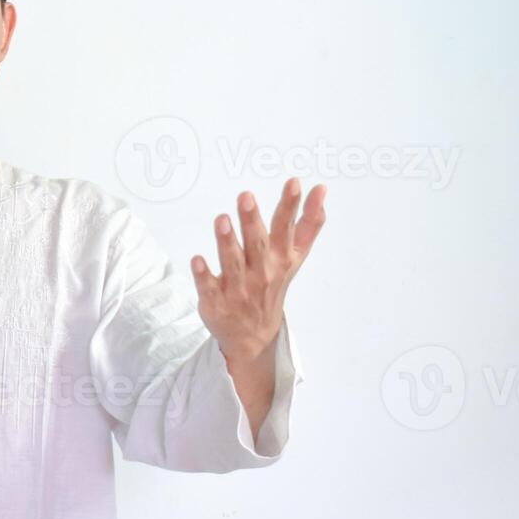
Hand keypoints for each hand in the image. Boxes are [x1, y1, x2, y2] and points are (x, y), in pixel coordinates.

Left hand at [189, 177, 326, 364]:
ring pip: (233, 263)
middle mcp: (262, 272)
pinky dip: (203, 275)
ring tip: (222, 219)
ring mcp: (239, 288)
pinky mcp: (217, 301)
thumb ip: (308, 224)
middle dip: (252, 221)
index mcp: (281, 259)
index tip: (293, 183)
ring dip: (227, 242)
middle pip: (258, 244)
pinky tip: (197, 259)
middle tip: (246, 196)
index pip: (287, 229)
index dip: (291, 206)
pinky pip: (208, 287)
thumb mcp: (295, 257)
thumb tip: (321, 189)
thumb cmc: (274, 283)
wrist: (255, 336)